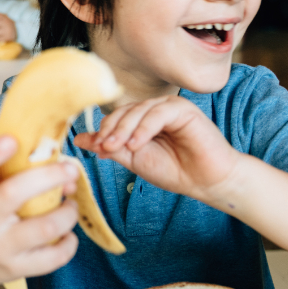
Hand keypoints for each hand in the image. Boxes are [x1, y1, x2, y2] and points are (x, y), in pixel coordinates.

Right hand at [0, 135, 80, 284]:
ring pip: (43, 228)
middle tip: (70, 170)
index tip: (11, 139)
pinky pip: (54, 257)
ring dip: (67, 213)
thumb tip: (63, 168)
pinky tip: (67, 234)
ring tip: (70, 205)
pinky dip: (69, 243)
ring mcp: (0, 248)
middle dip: (48, 177)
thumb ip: (12, 175)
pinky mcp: (17, 268)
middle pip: (12, 194)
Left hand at [74, 95, 242, 204]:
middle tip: (103, 147)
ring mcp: (169, 107)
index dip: (103, 131)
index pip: (116, 118)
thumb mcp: (135, 160)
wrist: (207, 181)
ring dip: (125, 129)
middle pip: (124, 111)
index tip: (92, 147)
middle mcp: (154, 110)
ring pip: (139, 110)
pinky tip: (137, 145)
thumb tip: (80, 139)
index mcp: (142, 120)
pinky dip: (145, 128)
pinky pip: (158, 114)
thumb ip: (111, 147)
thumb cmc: (175, 171)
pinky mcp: (183, 109)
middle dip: (111, 129)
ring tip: (119, 147)